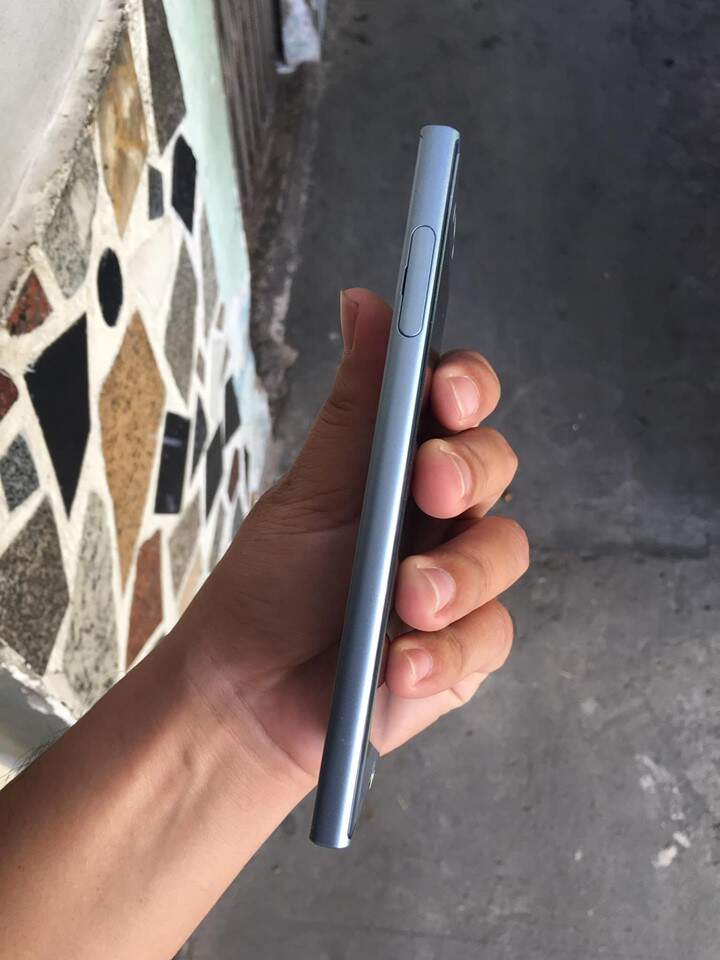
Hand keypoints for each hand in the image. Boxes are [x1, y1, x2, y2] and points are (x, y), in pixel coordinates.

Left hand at [185, 289, 528, 785]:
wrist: (244, 699)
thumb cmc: (270, 587)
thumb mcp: (310, 492)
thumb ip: (356, 407)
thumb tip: (368, 301)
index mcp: (401, 461)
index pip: (459, 403)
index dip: (467, 388)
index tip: (447, 393)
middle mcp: (439, 513)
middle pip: (495, 465)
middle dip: (468, 470)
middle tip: (430, 485)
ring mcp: (458, 581)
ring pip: (504, 551)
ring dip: (458, 573)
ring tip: (405, 600)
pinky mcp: (466, 650)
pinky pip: (491, 637)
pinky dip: (448, 652)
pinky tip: (401, 664)